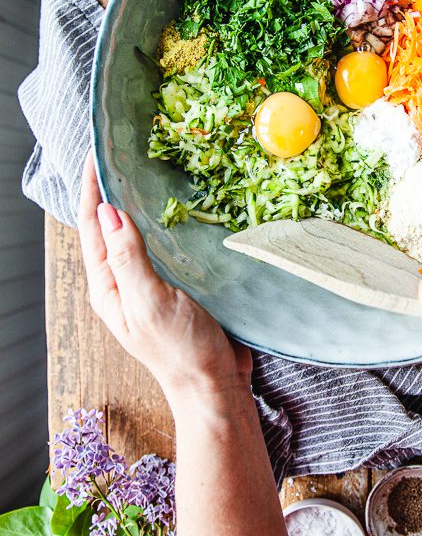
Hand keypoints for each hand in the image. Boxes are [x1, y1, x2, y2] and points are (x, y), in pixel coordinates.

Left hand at [78, 153, 251, 412]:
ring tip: (149, 168)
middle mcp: (122, 281)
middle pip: (110, 226)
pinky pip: (163, 245)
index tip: (99, 151)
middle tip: (124, 150)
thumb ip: (128, 257)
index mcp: (107, 286)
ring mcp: (148, 283)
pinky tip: (180, 206)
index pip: (92, 226)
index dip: (93, 188)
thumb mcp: (150, 301)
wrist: (215, 385)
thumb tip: (107, 211)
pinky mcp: (175, 284)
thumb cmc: (181, 349)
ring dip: (140, 203)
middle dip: (113, 189)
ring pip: (138, 233)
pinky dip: (166, 221)